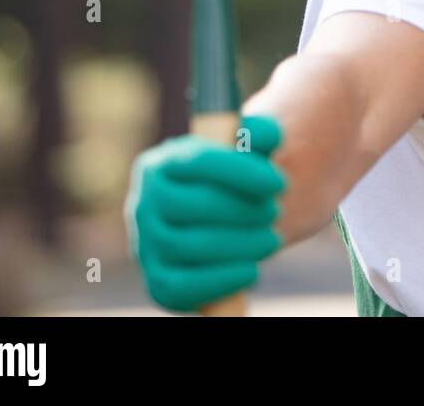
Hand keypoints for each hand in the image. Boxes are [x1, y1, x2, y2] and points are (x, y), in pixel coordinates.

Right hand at [124, 114, 285, 311]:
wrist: (217, 221)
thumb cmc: (233, 180)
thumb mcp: (244, 151)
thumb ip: (258, 135)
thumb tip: (270, 135)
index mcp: (162, 164)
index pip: (199, 162)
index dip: (241, 172)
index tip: (279, 182)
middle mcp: (144, 204)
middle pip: (194, 206)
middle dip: (244, 210)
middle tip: (274, 210)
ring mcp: (146, 245)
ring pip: (190, 246)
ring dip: (240, 244)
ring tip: (270, 238)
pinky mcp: (157, 281)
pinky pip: (180, 288)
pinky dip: (220, 281)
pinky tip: (251, 270)